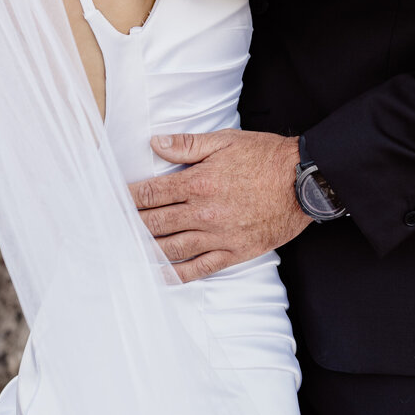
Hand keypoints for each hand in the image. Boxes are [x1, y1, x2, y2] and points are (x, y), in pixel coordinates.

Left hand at [128, 129, 309, 281]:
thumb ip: (187, 145)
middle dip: (130, 226)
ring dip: (146, 250)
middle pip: (156, 223)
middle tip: (110, 229)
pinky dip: (177, 274)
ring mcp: (218, 236)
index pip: (151, 193)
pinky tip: (160, 274)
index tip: (111, 201)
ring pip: (172, 248)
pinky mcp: (234, 252)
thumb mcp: (225, 140)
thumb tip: (155, 143)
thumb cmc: (266, 157)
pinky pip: (200, 268)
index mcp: (199, 182)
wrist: (304, 182)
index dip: (127, 198)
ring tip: (126, 251)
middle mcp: (204, 212)